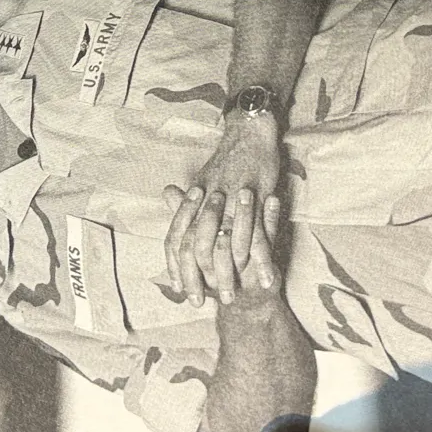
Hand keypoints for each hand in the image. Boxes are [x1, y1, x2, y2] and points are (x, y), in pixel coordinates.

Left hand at [162, 112, 280, 303]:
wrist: (250, 130)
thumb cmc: (229, 159)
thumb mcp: (205, 179)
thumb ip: (187, 198)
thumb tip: (167, 202)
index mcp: (195, 198)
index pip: (177, 236)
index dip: (175, 263)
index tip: (175, 287)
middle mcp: (210, 200)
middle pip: (197, 246)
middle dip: (196, 277)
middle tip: (198, 301)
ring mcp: (233, 200)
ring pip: (227, 244)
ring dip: (229, 274)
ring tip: (230, 297)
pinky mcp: (257, 199)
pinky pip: (258, 234)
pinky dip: (260, 259)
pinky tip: (264, 278)